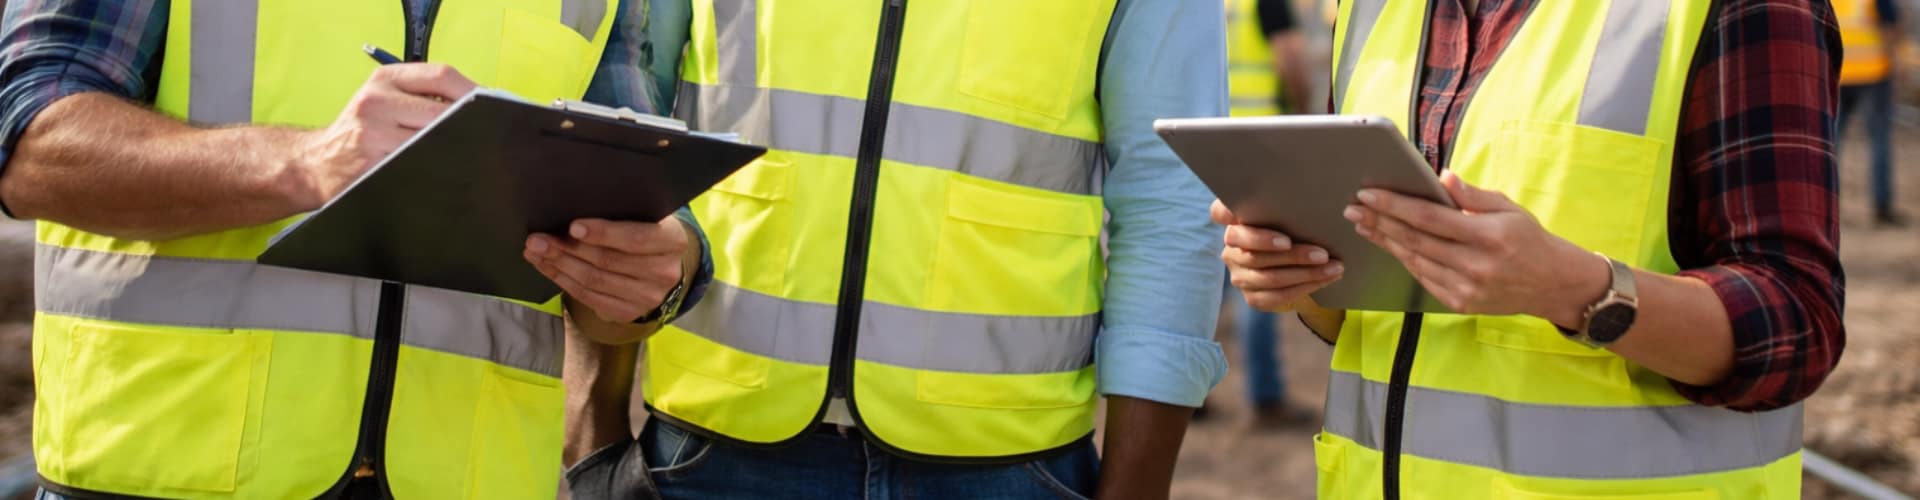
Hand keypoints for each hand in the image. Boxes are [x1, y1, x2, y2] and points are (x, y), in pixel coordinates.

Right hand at [286, 64, 475, 207]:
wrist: (315, 164)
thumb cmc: (361, 131)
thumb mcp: (384, 101)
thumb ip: (424, 98)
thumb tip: (481, 105)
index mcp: (385, 79)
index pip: (441, 76)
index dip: (474, 92)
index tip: (493, 107)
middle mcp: (376, 101)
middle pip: (441, 112)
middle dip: (468, 127)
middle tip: (487, 140)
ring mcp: (372, 135)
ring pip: (434, 143)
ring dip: (455, 152)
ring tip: (468, 159)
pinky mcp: (371, 166)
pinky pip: (419, 168)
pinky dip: (436, 172)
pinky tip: (443, 177)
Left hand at [524, 217, 691, 323]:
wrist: (659, 263)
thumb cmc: (645, 229)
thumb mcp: (644, 215)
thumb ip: (620, 212)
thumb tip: (574, 208)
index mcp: (673, 241)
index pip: (636, 238)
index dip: (603, 233)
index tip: (573, 226)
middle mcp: (665, 272)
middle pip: (608, 262)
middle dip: (567, 249)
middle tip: (538, 238)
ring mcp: (648, 297)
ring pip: (593, 281)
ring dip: (559, 265)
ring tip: (535, 250)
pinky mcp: (628, 312)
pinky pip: (588, 297)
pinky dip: (562, 280)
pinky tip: (547, 266)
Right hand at [1213, 200, 1344, 310]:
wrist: (1302, 264)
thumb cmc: (1298, 228)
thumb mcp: (1293, 214)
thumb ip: (1292, 207)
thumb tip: (1323, 204)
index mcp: (1235, 221)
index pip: (1219, 213)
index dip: (1229, 213)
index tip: (1255, 213)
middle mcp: (1231, 248)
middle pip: (1254, 253)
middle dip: (1293, 255)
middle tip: (1322, 253)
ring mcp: (1239, 274)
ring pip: (1269, 277)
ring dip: (1306, 273)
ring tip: (1334, 267)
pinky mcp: (1251, 296)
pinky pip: (1276, 296)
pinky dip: (1304, 287)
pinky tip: (1325, 279)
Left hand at [1344, 171, 1608, 325]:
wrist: (1552, 284)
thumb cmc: (1529, 240)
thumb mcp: (1509, 209)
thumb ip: (1473, 196)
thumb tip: (1443, 177)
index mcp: (1488, 236)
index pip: (1430, 217)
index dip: (1395, 205)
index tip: (1368, 194)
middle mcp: (1475, 265)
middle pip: (1415, 240)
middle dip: (1379, 222)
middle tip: (1353, 208)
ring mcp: (1466, 288)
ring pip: (1414, 260)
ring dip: (1385, 241)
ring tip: (1363, 224)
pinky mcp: (1460, 303)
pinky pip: (1423, 278)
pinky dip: (1404, 259)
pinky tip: (1389, 244)